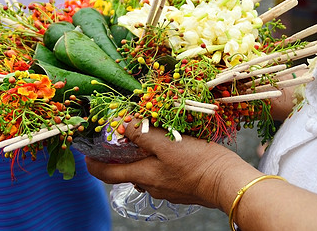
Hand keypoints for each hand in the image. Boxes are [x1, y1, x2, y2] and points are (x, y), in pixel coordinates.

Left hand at [85, 119, 250, 209]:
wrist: (229, 183)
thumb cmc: (198, 162)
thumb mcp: (168, 143)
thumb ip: (143, 134)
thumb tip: (122, 126)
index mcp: (143, 175)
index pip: (107, 174)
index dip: (93, 165)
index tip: (87, 154)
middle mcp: (150, 186)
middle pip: (126, 172)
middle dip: (119, 157)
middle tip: (119, 138)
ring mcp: (165, 189)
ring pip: (144, 172)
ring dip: (139, 157)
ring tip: (145, 139)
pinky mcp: (179, 188)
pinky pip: (160, 174)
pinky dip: (156, 162)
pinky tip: (168, 150)